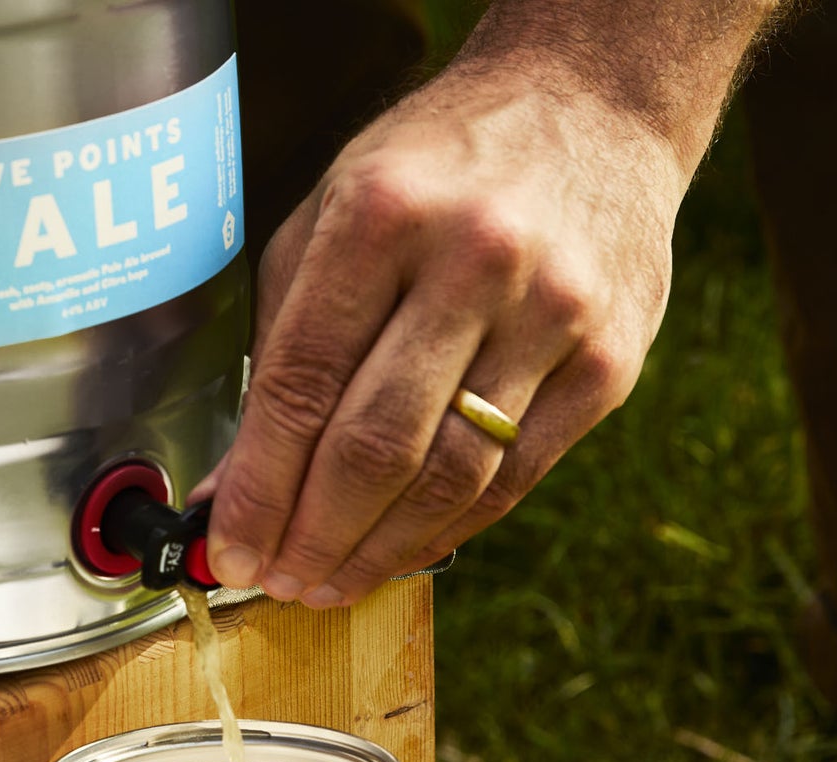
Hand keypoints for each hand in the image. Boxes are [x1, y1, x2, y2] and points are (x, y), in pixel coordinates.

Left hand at [204, 55, 685, 604]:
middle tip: (275, 582)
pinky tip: (397, 552)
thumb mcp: (333, 216)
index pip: (302, 385)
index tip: (228, 549)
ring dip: (374, 553)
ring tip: (326, 584)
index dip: (259, 488)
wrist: (596, 103)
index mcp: (384, 214)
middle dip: (311, 536)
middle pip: (374, 447)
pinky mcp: (607, 364)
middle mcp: (475, 261)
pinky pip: (511, 482)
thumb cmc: (440, 169)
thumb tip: (234, 485)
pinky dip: (443, 533)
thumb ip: (280, 347)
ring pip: (447, 480)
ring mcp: (553, 316)